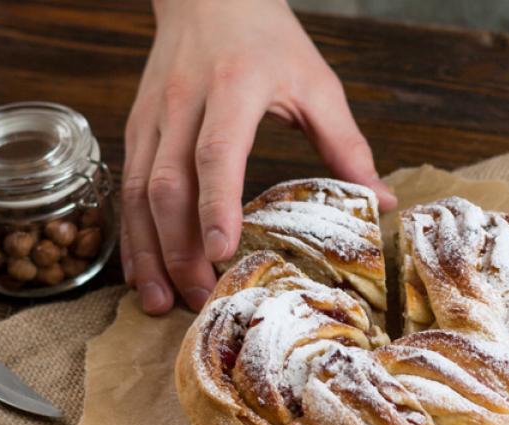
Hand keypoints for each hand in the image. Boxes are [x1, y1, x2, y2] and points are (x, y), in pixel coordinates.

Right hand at [121, 0, 396, 314]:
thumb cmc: (268, 38)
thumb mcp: (317, 83)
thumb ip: (347, 145)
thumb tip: (382, 202)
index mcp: (233, 88)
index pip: (216, 152)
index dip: (216, 204)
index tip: (221, 253)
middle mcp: (183, 104)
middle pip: (168, 184)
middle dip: (180, 248)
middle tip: (200, 298)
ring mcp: (152, 117)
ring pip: (138, 193)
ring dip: (149, 251)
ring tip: (163, 301)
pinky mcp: (137, 127)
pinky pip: (126, 187)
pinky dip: (133, 233)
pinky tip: (144, 270)